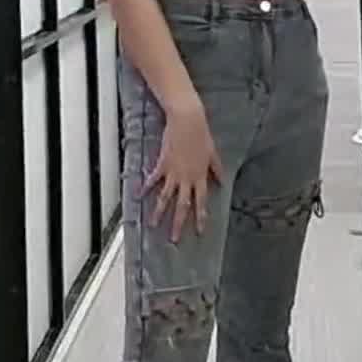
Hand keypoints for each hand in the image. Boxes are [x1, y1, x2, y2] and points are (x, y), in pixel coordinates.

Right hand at [142, 97, 224, 241]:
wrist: (188, 121)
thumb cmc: (202, 135)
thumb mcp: (213, 153)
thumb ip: (216, 169)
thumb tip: (222, 181)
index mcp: (200, 177)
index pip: (201, 202)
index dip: (200, 217)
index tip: (198, 231)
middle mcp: (186, 178)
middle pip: (182, 205)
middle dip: (177, 223)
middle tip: (173, 239)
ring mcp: (173, 172)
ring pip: (165, 197)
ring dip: (159, 212)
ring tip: (153, 225)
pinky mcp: (162, 164)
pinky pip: (153, 179)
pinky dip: (145, 187)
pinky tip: (139, 196)